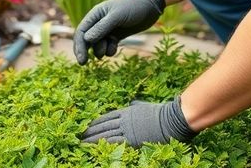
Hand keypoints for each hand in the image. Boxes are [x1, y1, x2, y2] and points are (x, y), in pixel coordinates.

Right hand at [73, 0, 165, 64]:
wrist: (150, 6)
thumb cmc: (132, 7)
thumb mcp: (117, 16)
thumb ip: (102, 27)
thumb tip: (87, 39)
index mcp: (95, 14)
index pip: (82, 32)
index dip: (79, 46)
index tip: (81, 60)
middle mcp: (99, 22)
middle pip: (86, 40)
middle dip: (85, 51)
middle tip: (84, 63)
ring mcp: (107, 30)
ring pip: (97, 44)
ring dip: (100, 50)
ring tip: (110, 49)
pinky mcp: (116, 35)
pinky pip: (108, 46)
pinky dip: (110, 50)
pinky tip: (115, 48)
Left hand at [81, 97, 197, 146]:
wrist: (172, 120)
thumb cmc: (162, 113)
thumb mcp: (147, 106)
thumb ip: (138, 106)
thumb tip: (133, 103)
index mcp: (127, 111)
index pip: (107, 117)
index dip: (96, 122)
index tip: (87, 126)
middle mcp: (124, 120)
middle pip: (103, 125)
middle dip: (90, 131)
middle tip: (79, 135)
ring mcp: (127, 129)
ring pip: (105, 134)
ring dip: (92, 138)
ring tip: (82, 142)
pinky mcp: (131, 139)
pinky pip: (113, 141)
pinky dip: (102, 144)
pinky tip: (94, 146)